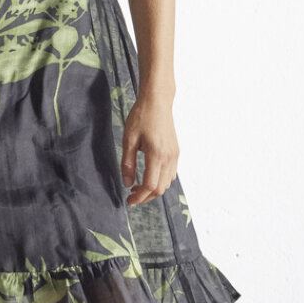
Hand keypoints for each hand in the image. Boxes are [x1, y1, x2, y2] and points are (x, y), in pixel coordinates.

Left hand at [121, 88, 178, 206]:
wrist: (158, 101)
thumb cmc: (141, 117)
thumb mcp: (128, 139)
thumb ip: (127, 163)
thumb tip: (126, 183)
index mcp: (156, 155)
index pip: (150, 185)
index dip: (139, 197)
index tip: (128, 201)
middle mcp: (169, 158)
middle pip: (160, 188)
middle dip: (146, 197)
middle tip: (131, 196)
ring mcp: (174, 155)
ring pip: (167, 183)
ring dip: (153, 189)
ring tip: (138, 187)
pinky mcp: (176, 152)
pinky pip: (171, 174)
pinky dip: (161, 181)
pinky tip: (149, 176)